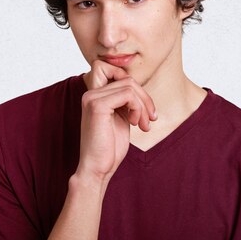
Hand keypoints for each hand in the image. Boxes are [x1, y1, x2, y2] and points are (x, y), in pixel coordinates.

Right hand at [76, 60, 156, 182]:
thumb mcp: (121, 118)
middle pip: (127, 78)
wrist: (98, 169)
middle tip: (150, 118)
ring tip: (143, 124)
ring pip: (130, 85)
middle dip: (144, 97)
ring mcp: (92, 98)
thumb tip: (138, 87)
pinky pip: (128, 94)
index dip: (130, 83)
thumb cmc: (110, 148)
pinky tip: (135, 123)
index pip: (112, 70)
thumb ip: (125, 101)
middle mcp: (90, 93)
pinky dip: (138, 107)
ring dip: (143, 105)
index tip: (141, 105)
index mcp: (94, 96)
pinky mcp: (97, 106)